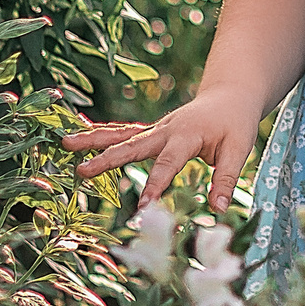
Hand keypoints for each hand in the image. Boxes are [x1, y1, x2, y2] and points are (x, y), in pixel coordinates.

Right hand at [59, 85, 262, 210]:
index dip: (155, 184)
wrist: (230, 95)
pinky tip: (78, 135)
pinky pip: (123, 132)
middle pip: (132, 145)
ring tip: (65, 143)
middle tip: (82, 171)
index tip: (143, 206)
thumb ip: (226, 177)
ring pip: (120, 134)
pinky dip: (101, 133)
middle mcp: (165, 129)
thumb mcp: (239, 148)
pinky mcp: (151, 131)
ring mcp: (156, 129)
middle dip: (107, 159)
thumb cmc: (236, 123)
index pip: (168, 163)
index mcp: (187, 135)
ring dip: (93, 139)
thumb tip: (217, 209)